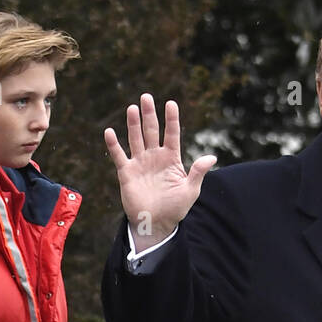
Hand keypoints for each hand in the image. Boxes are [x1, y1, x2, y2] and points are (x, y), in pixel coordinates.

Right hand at [104, 95, 216, 251]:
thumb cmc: (175, 209)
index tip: (171, 103)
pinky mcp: (127, 173)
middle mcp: (154, 157)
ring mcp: (140, 163)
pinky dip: (113, 145)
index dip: (171, 119)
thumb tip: (212, 156)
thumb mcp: (190, 190)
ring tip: (133, 108)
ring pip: (136, 138)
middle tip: (146, 97)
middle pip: (152, 131)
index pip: (172, 134)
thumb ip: (198, 172)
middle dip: (149, 114)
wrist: (156, 224)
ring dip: (133, 124)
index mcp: (171, 159)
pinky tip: (109, 132)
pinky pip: (119, 156)